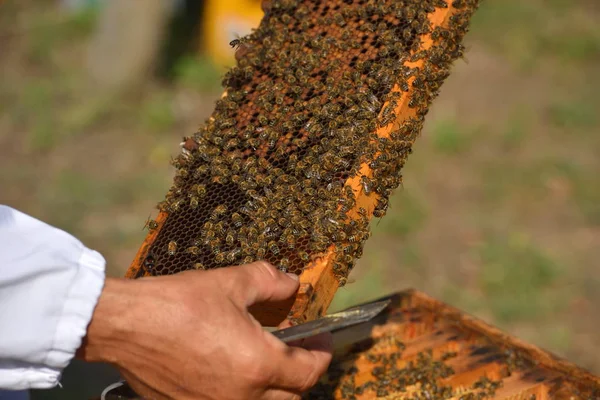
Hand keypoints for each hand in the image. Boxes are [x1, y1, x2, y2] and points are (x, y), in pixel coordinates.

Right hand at [76, 261, 332, 399]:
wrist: (124, 325)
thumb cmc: (179, 303)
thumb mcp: (231, 283)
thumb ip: (270, 282)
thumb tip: (291, 284)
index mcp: (257, 366)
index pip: (308, 372)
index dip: (321, 355)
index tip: (322, 340)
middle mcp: (241, 397)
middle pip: (290, 397)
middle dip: (300, 375)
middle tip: (296, 349)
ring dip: (272, 388)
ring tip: (265, 360)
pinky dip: (241, 393)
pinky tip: (229, 370)